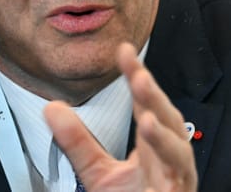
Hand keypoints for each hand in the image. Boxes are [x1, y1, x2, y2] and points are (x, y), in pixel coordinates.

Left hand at [44, 43, 196, 191]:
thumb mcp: (99, 174)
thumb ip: (78, 142)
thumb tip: (51, 108)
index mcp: (155, 148)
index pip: (147, 105)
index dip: (137, 77)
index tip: (123, 52)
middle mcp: (171, 161)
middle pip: (168, 119)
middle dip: (153, 96)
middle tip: (137, 74)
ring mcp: (178, 181)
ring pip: (178, 150)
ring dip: (162, 130)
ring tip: (146, 111)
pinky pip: (176, 183)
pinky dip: (166, 163)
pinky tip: (153, 148)